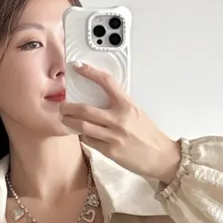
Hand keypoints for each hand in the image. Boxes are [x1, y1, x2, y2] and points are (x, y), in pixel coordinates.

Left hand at [59, 64, 181, 183]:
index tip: (78, 67)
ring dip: (70, 122)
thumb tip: (99, 98)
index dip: (90, 72)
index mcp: (127, 105)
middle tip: (62, 105)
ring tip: (65, 119)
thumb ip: (119, 104)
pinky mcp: (110, 151)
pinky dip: (82, 136)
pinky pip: (89, 141)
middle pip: (85, 109)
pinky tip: (80, 133)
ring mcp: (113, 136)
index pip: (106, 83)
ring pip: (82, 127)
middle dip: (68, 107)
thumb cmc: (148, 134)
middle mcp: (119, 119)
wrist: (160, 156)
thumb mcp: (136, 112)